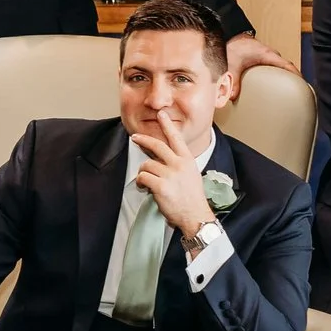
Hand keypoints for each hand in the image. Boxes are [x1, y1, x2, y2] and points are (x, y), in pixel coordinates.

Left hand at [129, 109, 214, 241]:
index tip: (161, 114)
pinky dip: (141, 183)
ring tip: (149, 183)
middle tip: (135, 138)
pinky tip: (146, 188)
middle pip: (157, 145)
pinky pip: (143, 177)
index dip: (167, 125)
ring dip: (144, 173)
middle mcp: (179, 164)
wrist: (195, 215)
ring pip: (147, 164)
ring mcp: (170, 174)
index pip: (176, 138)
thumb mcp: (191, 174)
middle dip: (143, 140)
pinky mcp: (161, 186)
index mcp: (187, 160)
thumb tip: (162, 158)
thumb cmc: (192, 198)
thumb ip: (179, 164)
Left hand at [223, 32, 294, 99]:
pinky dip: (280, 74)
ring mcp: (270, 55)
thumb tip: (232, 95)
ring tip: (290, 89)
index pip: (287, 65)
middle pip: (287, 67)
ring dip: (287, 76)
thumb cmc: (235, 46)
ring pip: (282, 67)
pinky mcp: (266, 58)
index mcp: (268, 55)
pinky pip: (277, 66)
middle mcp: (271, 54)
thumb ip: (232, 80)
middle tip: (299, 90)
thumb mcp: (233, 64)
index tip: (303, 84)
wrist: (232, 37)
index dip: (296, 75)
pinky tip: (277, 83)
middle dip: (294, 78)